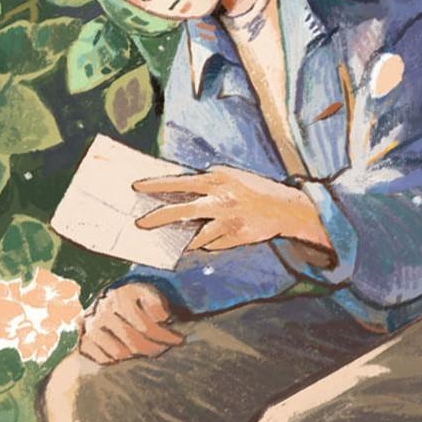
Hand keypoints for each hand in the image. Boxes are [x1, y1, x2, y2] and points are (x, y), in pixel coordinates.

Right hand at [78, 280, 183, 363]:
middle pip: (134, 343)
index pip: (146, 326)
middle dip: (155, 349)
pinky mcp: (83, 340)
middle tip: (165, 349)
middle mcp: (103, 310)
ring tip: (145, 348)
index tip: (179, 340)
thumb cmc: (134, 299)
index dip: (165, 336)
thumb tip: (162, 318)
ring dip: (135, 354)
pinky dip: (117, 359)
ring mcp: (90, 326)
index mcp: (121, 296)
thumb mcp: (148, 293)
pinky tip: (126, 350)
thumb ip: (156, 303)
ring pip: (120, 353)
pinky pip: (103, 359)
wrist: (105, 301)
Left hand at [136, 168, 327, 258]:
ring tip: (175, 242)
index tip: (137, 187)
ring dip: (184, 239)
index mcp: (216, 180)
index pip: (179, 182)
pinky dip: (207, 242)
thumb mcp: (229, 177)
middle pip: (181, 210)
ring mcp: (227, 220)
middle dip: (157, 218)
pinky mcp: (235, 236)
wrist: (284, 207)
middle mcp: (220, 199)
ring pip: (196, 235)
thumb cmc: (252, 189)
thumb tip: (179, 192)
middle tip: (139, 224)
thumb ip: (207, 184)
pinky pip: (212, 244)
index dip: (156, 185)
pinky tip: (206, 241)